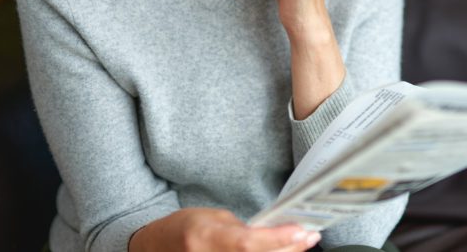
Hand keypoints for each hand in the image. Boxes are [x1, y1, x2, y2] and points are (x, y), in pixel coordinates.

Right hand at [128, 207, 320, 251]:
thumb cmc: (184, 229)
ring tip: (299, 244)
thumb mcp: (213, 218)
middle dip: (289, 249)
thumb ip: (242, 229)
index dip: (278, 239)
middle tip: (309, 236)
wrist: (157, 247)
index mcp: (205, 238)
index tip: (303, 231)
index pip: (248, 243)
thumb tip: (275, 233)